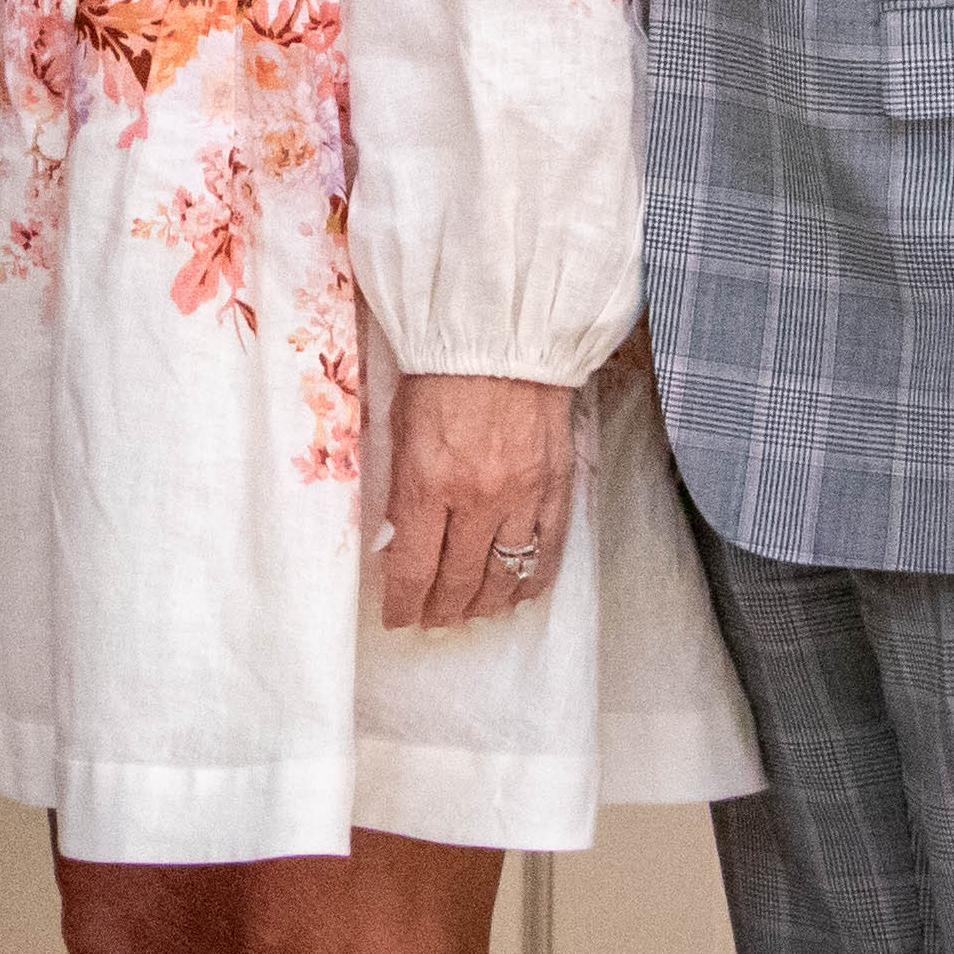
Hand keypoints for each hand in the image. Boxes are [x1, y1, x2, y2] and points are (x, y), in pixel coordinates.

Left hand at [379, 371, 574, 631]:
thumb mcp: (399, 426)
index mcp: (429, 480)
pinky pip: (548, 551)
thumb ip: (401, 486)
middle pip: (459, 580)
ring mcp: (524, 495)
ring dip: (484, 604)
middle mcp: (478, 498)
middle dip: (440, 610)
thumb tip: (395, 538)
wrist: (503, 333)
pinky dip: (531, 581)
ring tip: (469, 614)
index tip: (396, 617)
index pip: (413, 567)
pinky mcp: (558, 485)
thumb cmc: (440, 370)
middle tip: (430, 620)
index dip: (403, 603)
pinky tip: (518, 594)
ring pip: (505, 575)